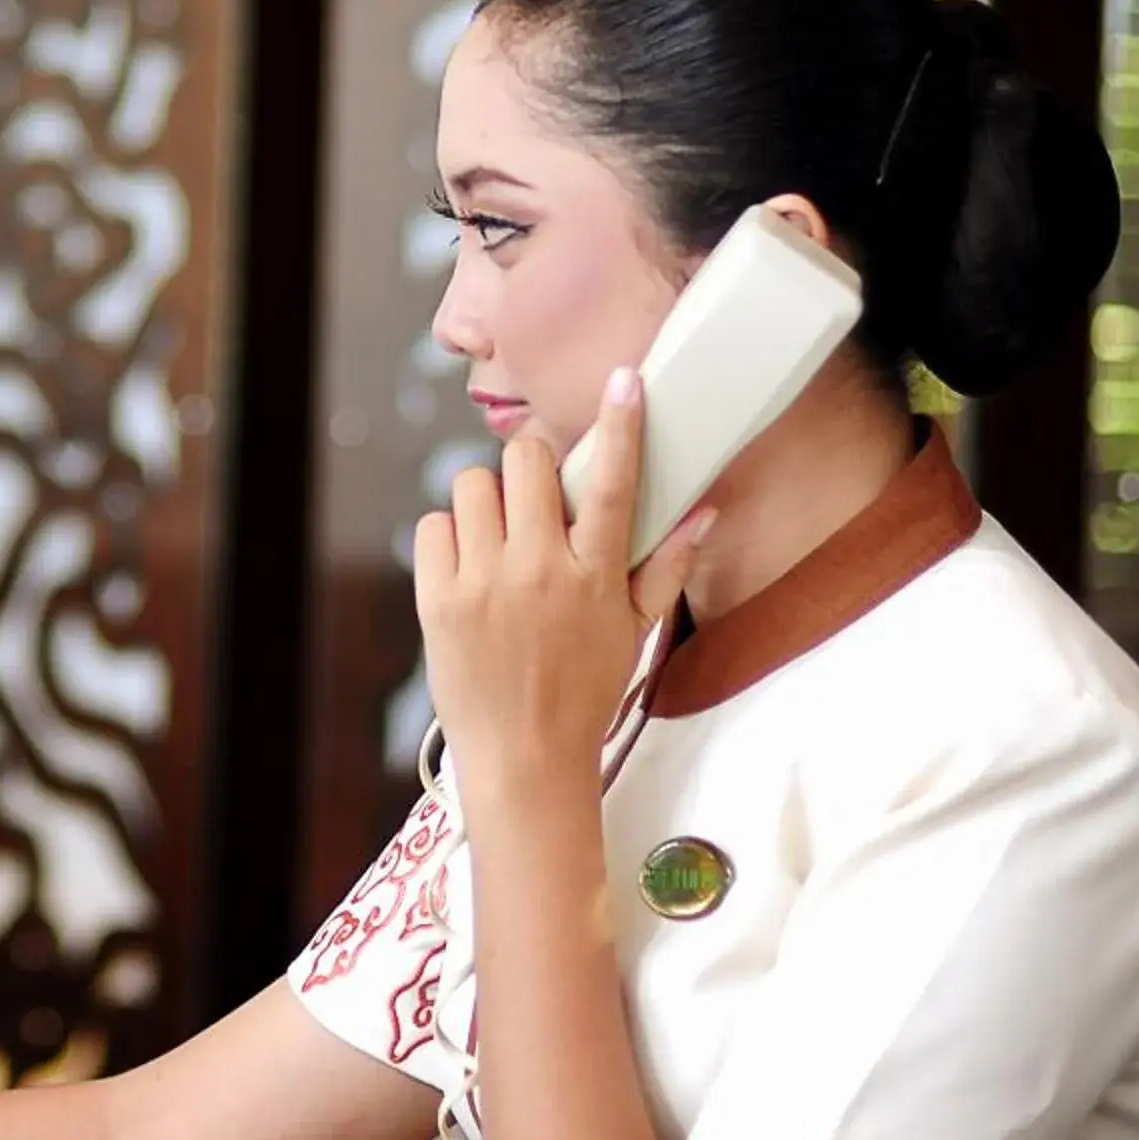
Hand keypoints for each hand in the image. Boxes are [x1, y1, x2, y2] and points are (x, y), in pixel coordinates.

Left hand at [413, 367, 712, 799]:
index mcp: (595, 576)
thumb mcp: (636, 631)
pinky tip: (469, 566)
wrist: (524, 757)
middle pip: (526, 461)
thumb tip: (705, 511)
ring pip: (473, 484)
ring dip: (488, 500)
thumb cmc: (584, 692)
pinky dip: (449, 536)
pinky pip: (433, 525)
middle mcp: (538, 570)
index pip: (615, 484)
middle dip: (532, 469)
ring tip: (501, 540)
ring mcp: (482, 582)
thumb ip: (668, 566)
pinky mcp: (437, 598)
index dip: (620, 426)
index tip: (626, 382)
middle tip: (537, 501)